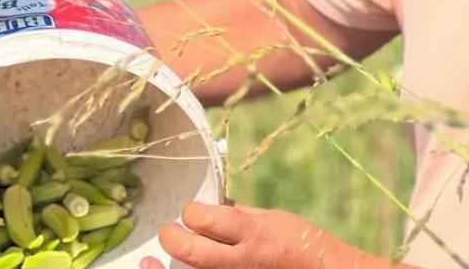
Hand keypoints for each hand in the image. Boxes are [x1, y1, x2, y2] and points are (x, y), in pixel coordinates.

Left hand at [141, 203, 371, 268]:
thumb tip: (212, 206)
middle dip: (172, 238)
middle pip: (193, 252)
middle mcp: (243, 261)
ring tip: (168, 255)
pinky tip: (188, 265)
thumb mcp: (272, 220)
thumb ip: (239, 215)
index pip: (205, 219)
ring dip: (176, 262)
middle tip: (169, 232)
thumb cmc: (301, 245)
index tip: (190, 212)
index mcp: (254, 234)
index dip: (191, 212)